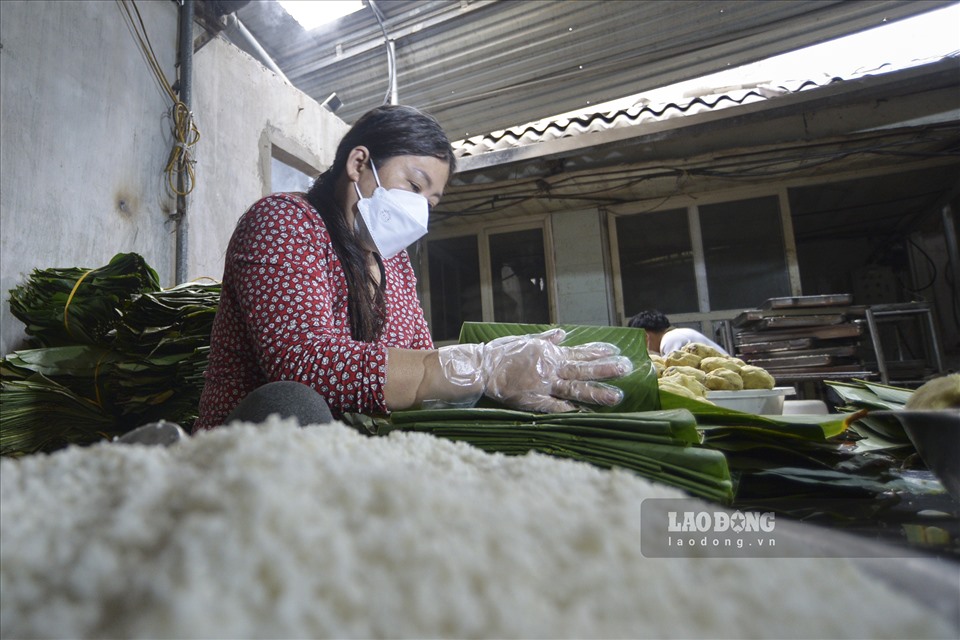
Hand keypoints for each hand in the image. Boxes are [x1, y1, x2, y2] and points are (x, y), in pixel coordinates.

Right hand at [438, 328, 632, 412]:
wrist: (482, 367)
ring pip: (574, 389)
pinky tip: (585, 414)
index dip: (598, 352)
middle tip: (626, 369)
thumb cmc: (502, 352)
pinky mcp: (534, 400)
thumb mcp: (525, 339)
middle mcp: (551, 368)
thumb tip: (562, 333)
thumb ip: (546, 339)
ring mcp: (544, 385)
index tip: (616, 351)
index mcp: (550, 353)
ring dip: (595, 392)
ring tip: (616, 396)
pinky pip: (555, 406)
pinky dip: (570, 410)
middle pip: (583, 369)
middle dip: (606, 370)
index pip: (579, 351)